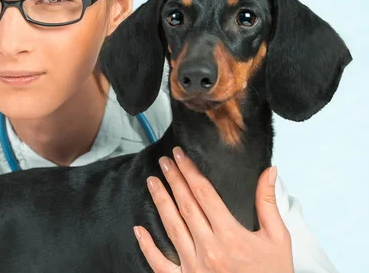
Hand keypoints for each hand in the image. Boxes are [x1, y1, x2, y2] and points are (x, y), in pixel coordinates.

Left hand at [134, 147, 293, 272]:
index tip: (179, 155)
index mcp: (231, 235)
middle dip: (173, 180)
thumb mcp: (278, 239)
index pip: (204, 193)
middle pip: (185, 205)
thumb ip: (268, 203)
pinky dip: (148, 247)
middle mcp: (210, 249)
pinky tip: (138, 229)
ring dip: (160, 201)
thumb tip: (270, 171)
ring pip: (172, 227)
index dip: (189, 171)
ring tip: (152, 182)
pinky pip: (160, 264)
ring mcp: (195, 267)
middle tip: (163, 161)